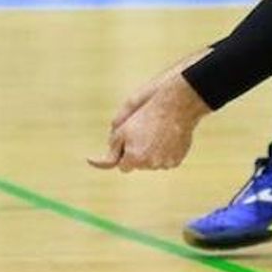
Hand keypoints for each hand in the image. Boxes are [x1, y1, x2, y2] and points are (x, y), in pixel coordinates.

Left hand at [89, 76, 209, 171]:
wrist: (176, 105)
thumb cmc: (146, 114)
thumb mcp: (122, 130)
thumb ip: (110, 150)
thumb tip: (94, 162)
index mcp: (134, 158)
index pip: (123, 166)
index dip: (125, 152)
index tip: (130, 141)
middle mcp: (150, 164)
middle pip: (139, 165)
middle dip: (139, 153)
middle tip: (145, 133)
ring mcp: (165, 163)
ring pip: (153, 163)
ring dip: (152, 153)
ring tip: (158, 133)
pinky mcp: (177, 160)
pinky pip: (166, 161)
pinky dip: (165, 152)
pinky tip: (167, 138)